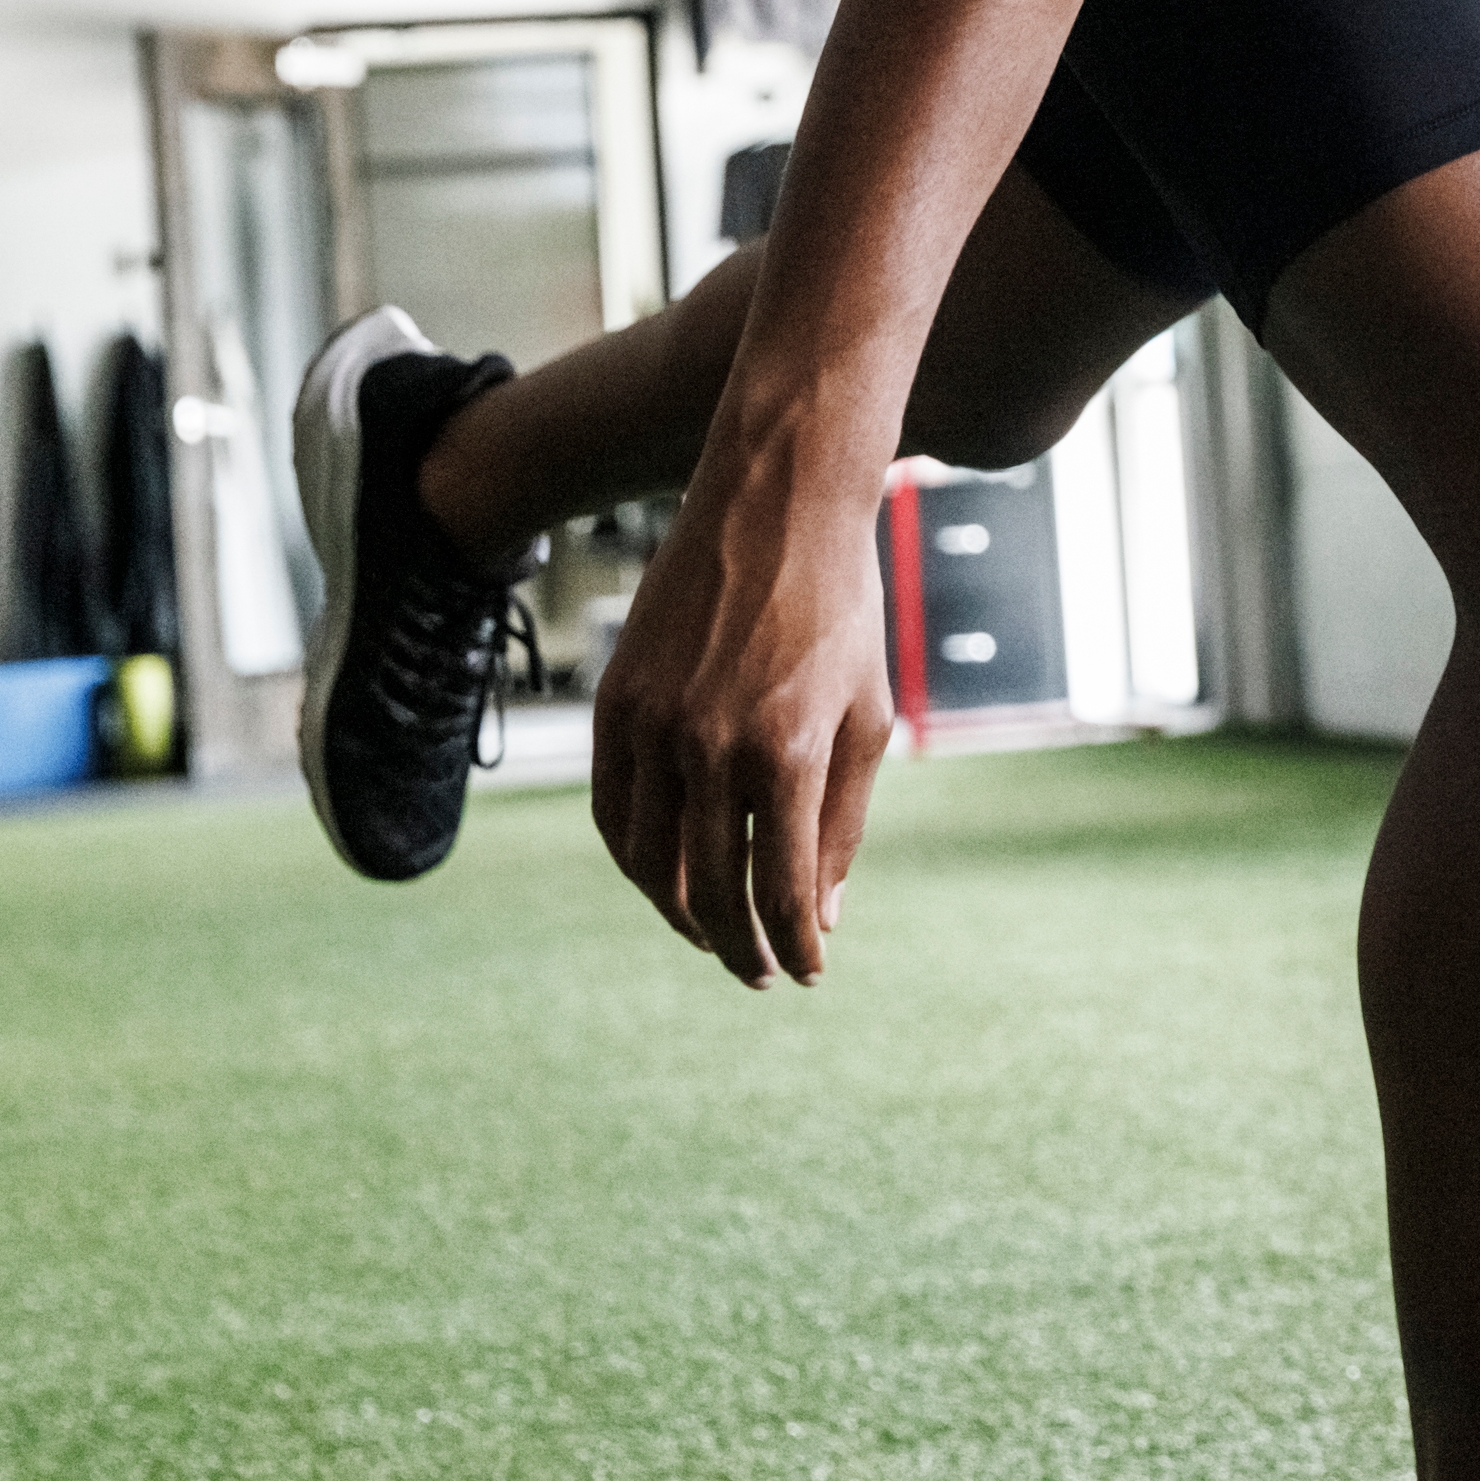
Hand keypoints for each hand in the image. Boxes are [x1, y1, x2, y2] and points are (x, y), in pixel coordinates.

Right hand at [585, 440, 892, 987]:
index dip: (793, 945)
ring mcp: (652, 724)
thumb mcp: (867, 717)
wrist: (775, 507)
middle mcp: (709, 745)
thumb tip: (823, 916)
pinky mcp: (614, 703)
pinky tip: (665, 876)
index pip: (781, 888)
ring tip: (713, 934)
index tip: (806, 973)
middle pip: (711, 888)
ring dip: (680, 912)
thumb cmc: (841, 614)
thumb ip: (842, 822)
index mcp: (786, 751)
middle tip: (759, 972)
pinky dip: (635, 858)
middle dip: (739, 944)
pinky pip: (612, 809)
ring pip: (649, 860)